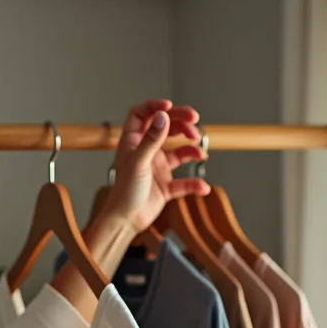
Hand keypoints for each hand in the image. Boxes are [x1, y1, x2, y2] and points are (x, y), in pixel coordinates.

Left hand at [100, 99, 210, 233]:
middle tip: (195, 121)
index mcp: (133, 142)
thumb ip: (152, 139)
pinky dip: (194, 183)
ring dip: (190, 149)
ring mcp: (157, 167)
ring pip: (178, 151)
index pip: (141, 114)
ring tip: (199, 152)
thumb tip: (163, 116)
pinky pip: (184, 181)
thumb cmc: (124, 192)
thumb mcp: (138, 162)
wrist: (125, 222)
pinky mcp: (166, 185)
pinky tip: (202, 187)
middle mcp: (146, 151)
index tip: (169, 106)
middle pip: (165, 128)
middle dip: (181, 122)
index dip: (154, 106)